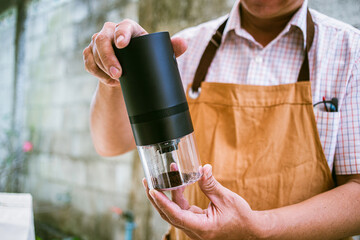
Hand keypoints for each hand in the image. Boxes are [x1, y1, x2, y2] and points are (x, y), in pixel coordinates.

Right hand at [83, 19, 187, 86]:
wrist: (128, 73)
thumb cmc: (144, 60)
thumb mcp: (157, 55)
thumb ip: (171, 49)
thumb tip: (184, 44)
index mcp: (128, 28)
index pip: (122, 27)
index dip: (121, 34)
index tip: (122, 45)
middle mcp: (110, 32)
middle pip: (102, 40)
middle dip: (108, 58)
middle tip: (118, 74)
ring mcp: (97, 43)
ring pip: (93, 53)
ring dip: (103, 69)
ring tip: (117, 81)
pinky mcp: (89, 54)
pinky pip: (88, 64)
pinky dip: (98, 74)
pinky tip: (109, 81)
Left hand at [143, 164, 265, 239]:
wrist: (250, 229)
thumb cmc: (240, 217)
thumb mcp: (226, 199)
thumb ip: (211, 185)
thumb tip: (202, 168)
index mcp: (202, 228)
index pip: (176, 215)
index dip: (163, 202)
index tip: (153, 190)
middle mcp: (194, 230)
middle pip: (168, 215)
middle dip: (156, 198)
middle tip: (148, 181)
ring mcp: (193, 227)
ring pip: (173, 212)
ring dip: (166, 195)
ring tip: (159, 178)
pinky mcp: (195, 222)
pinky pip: (181, 209)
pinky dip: (177, 196)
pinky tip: (177, 183)